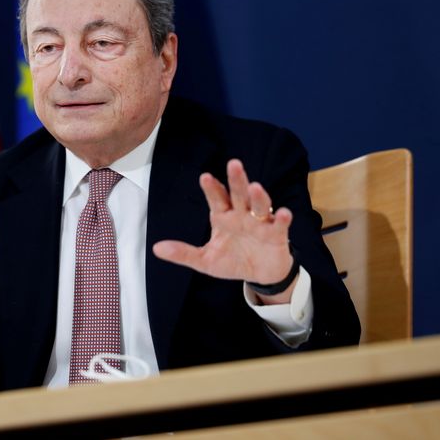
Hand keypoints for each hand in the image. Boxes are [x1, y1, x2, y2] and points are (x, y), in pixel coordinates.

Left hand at [153, 159, 296, 303]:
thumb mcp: (205, 260)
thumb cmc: (232, 261)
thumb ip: (183, 253)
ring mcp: (260, 222)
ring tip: (255, 187)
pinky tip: (283, 213)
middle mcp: (242, 214)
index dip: (212, 188)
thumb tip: (157, 248)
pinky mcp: (277, 234)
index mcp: (223, 217)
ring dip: (258, 196)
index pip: (216, 199)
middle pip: (238, 194)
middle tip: (233, 164)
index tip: (205, 177)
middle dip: (237, 180)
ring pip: (260, 205)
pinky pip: (280, 224)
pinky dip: (282, 218)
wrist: (260, 274)